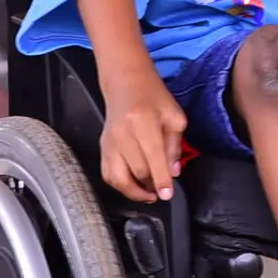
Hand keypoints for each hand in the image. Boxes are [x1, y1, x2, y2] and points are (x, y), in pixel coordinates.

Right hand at [99, 77, 188, 202]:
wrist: (126, 82)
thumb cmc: (152, 96)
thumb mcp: (174, 115)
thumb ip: (174, 145)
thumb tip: (173, 172)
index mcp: (143, 122)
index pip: (153, 158)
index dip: (161, 180)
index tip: (167, 194)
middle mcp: (122, 134)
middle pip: (137, 171)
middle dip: (152, 185)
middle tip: (163, 189)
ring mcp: (109, 142)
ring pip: (118, 178)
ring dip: (134, 192)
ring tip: (149, 194)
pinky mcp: (102, 147)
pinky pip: (108, 174)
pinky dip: (120, 185)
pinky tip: (133, 186)